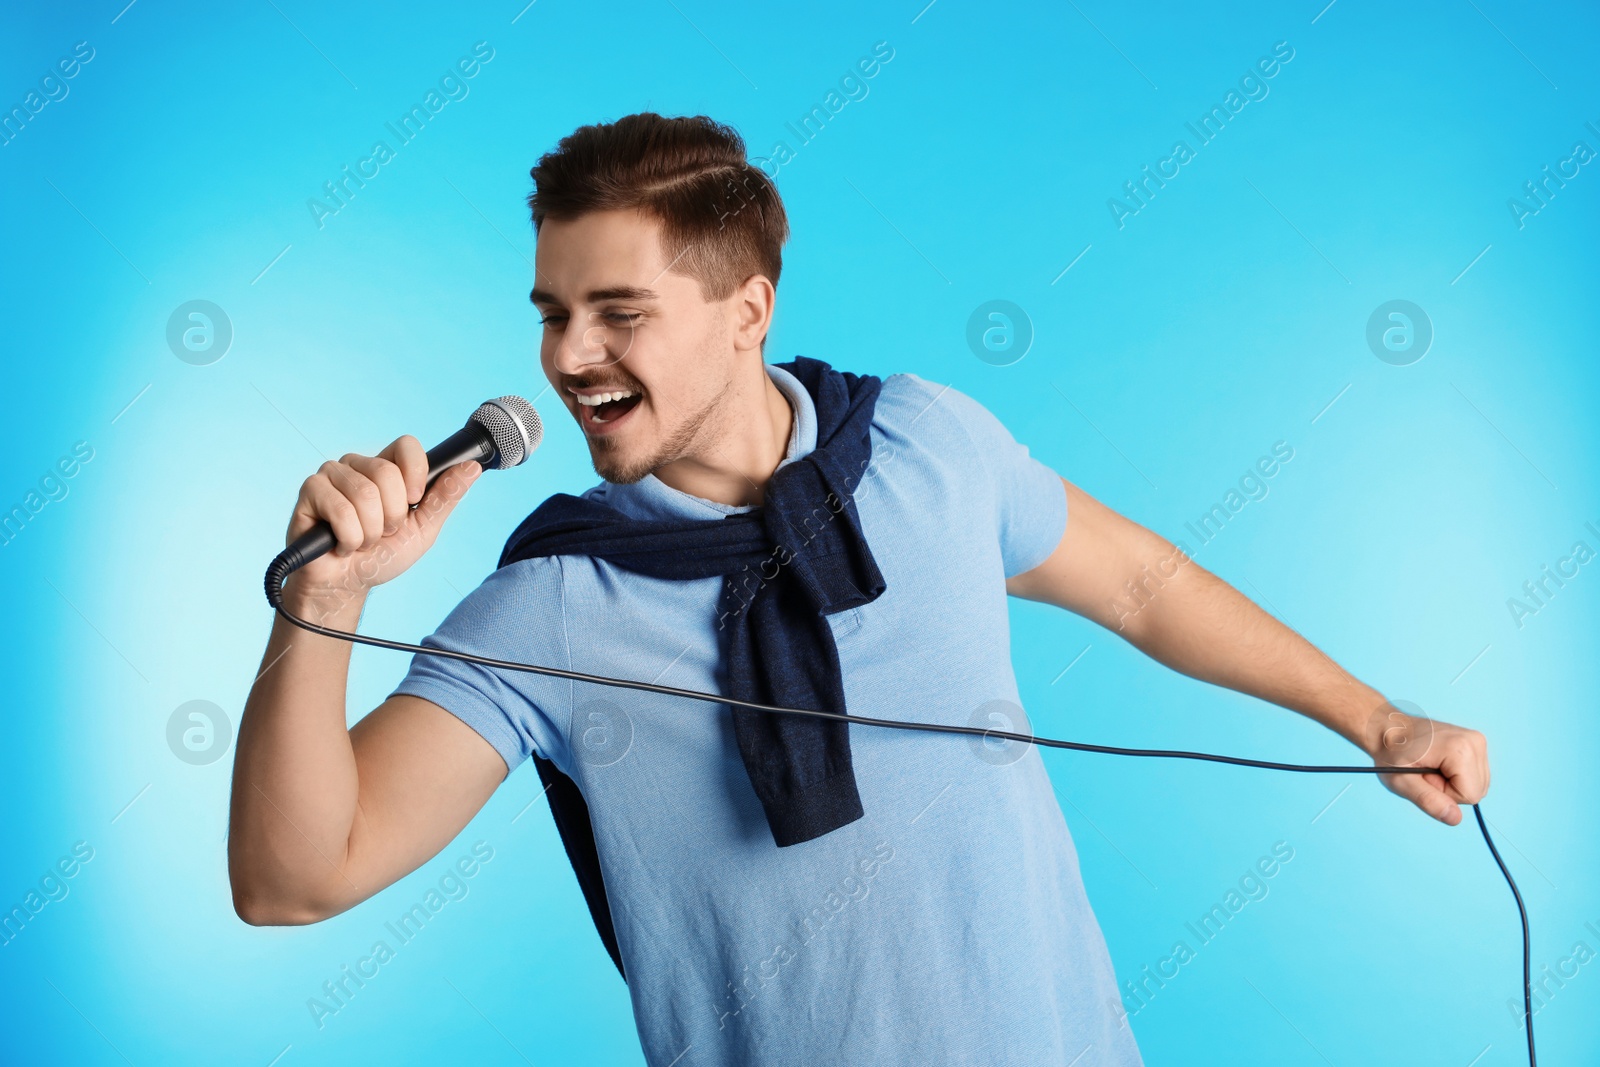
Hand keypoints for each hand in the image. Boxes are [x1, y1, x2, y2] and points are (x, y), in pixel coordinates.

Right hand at [282, 435, 480, 617]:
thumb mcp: (423, 529)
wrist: (347, 585)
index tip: (414, 500)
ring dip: (370, 532)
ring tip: (362, 540)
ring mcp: (332, 474)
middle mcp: (359, 465)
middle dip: (392, 516)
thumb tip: (473, 467)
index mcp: (388, 468)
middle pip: (387, 474)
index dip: (415, 472)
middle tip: (382, 532)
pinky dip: (349, 537)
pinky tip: (341, 543)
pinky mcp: (311, 490)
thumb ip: (445, 497)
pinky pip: (340, 509)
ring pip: (364, 494)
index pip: (407, 445)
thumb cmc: (383, 556)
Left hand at [1367, 705, 1489, 825]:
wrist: (1386, 728)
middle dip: (1449, 789)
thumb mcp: (1401, 782)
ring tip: (1429, 766)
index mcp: (1461, 749)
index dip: (1444, 794)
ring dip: (1453, 783)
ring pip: (1477, 785)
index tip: (1423, 776)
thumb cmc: (1391, 754)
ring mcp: (1477, 741)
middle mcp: (1475, 742)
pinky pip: (1475, 776)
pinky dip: (1457, 776)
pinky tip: (1438, 762)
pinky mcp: (1476, 743)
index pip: (1469, 795)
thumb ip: (1429, 801)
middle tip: (1424, 772)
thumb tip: (1455, 819)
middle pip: (1477, 790)